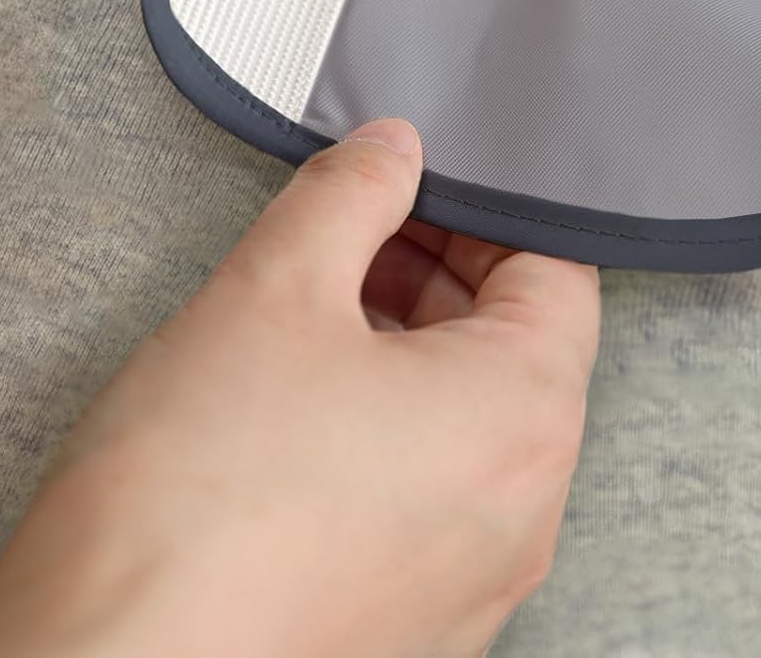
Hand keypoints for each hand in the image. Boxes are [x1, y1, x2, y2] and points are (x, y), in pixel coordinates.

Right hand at [0, 121, 599, 657]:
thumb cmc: (200, 485)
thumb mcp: (273, 289)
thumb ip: (347, 196)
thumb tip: (393, 149)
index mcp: (521, 420)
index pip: (560, 274)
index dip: (484, 207)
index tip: (409, 181)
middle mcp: (522, 513)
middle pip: (518, 350)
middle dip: (437, 271)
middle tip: (345, 232)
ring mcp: (471, 583)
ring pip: (470, 425)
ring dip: (405, 346)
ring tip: (302, 312)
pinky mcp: (408, 623)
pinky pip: (431, 496)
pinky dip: (385, 428)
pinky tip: (290, 406)